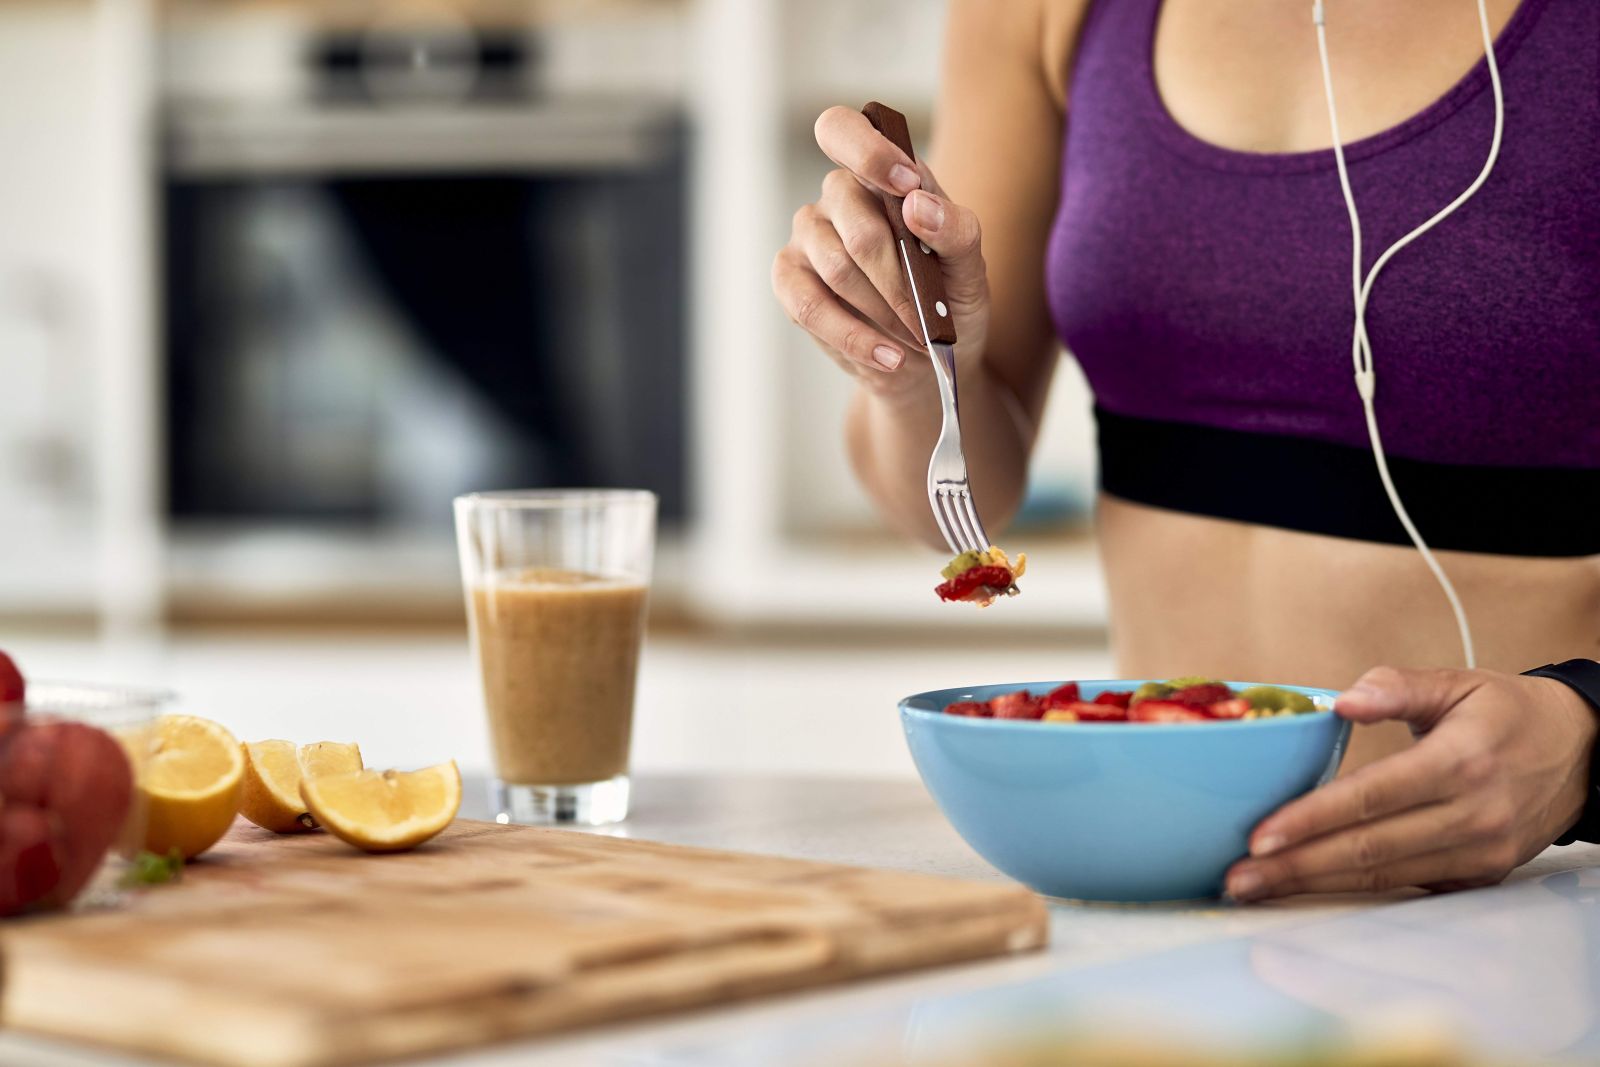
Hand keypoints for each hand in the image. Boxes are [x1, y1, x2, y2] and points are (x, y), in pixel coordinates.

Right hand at [771, 106, 990, 402]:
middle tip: (927, 315)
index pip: (843, 129)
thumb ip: (954, 229)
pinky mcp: (789, 282)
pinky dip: (853, 336)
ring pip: (835, 267)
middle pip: (855, 220)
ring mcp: (808, 238)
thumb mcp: (971, 267)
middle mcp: (837, 197)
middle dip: (898, 277)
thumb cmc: (949, 301)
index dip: (867, 152)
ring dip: (882, 310)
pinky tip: (886, 356)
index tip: (905, 183)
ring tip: (914, 339)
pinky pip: (808, 305)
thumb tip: (916, 202)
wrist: (929, 361)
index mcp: (879, 173)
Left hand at [1226, 666, 1597, 900]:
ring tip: (1257, 888)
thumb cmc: (1507, 713)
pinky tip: (1308, 889)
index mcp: (1461, 762)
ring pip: (1384, 877)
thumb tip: (1341, 702)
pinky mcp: (1479, 875)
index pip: (1372, 797)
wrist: (1583, 753)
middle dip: (1297, 867)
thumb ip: (1395, 685)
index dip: (1312, 819)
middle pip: (1369, 849)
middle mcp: (1473, 815)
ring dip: (1315, 886)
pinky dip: (1354, 891)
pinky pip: (1407, 887)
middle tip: (1238, 877)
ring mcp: (1480, 852)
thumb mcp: (1456, 683)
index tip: (1260, 835)